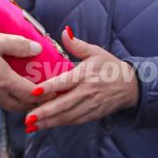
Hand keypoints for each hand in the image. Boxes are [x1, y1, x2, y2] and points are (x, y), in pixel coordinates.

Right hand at [0, 32, 40, 110]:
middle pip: (21, 105)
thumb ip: (17, 45)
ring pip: (5, 104)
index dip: (45, 94)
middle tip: (41, 94)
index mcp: (5, 82)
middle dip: (33, 101)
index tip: (54, 92)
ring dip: (14, 99)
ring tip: (19, 88)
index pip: (32, 94)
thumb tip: (38, 48)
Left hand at [24, 27, 138, 131]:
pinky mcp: (93, 114)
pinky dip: (60, 124)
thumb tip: (64, 32)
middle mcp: (87, 91)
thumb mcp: (95, 52)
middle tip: (27, 118)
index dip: (49, 88)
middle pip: (63, 104)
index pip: (64, 82)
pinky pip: (75, 121)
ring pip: (68, 116)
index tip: (34, 92)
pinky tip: (47, 125)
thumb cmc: (109, 66)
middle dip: (45, 112)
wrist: (130, 84)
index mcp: (85, 74)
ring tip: (33, 125)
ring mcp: (91, 105)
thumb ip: (77, 44)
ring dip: (50, 122)